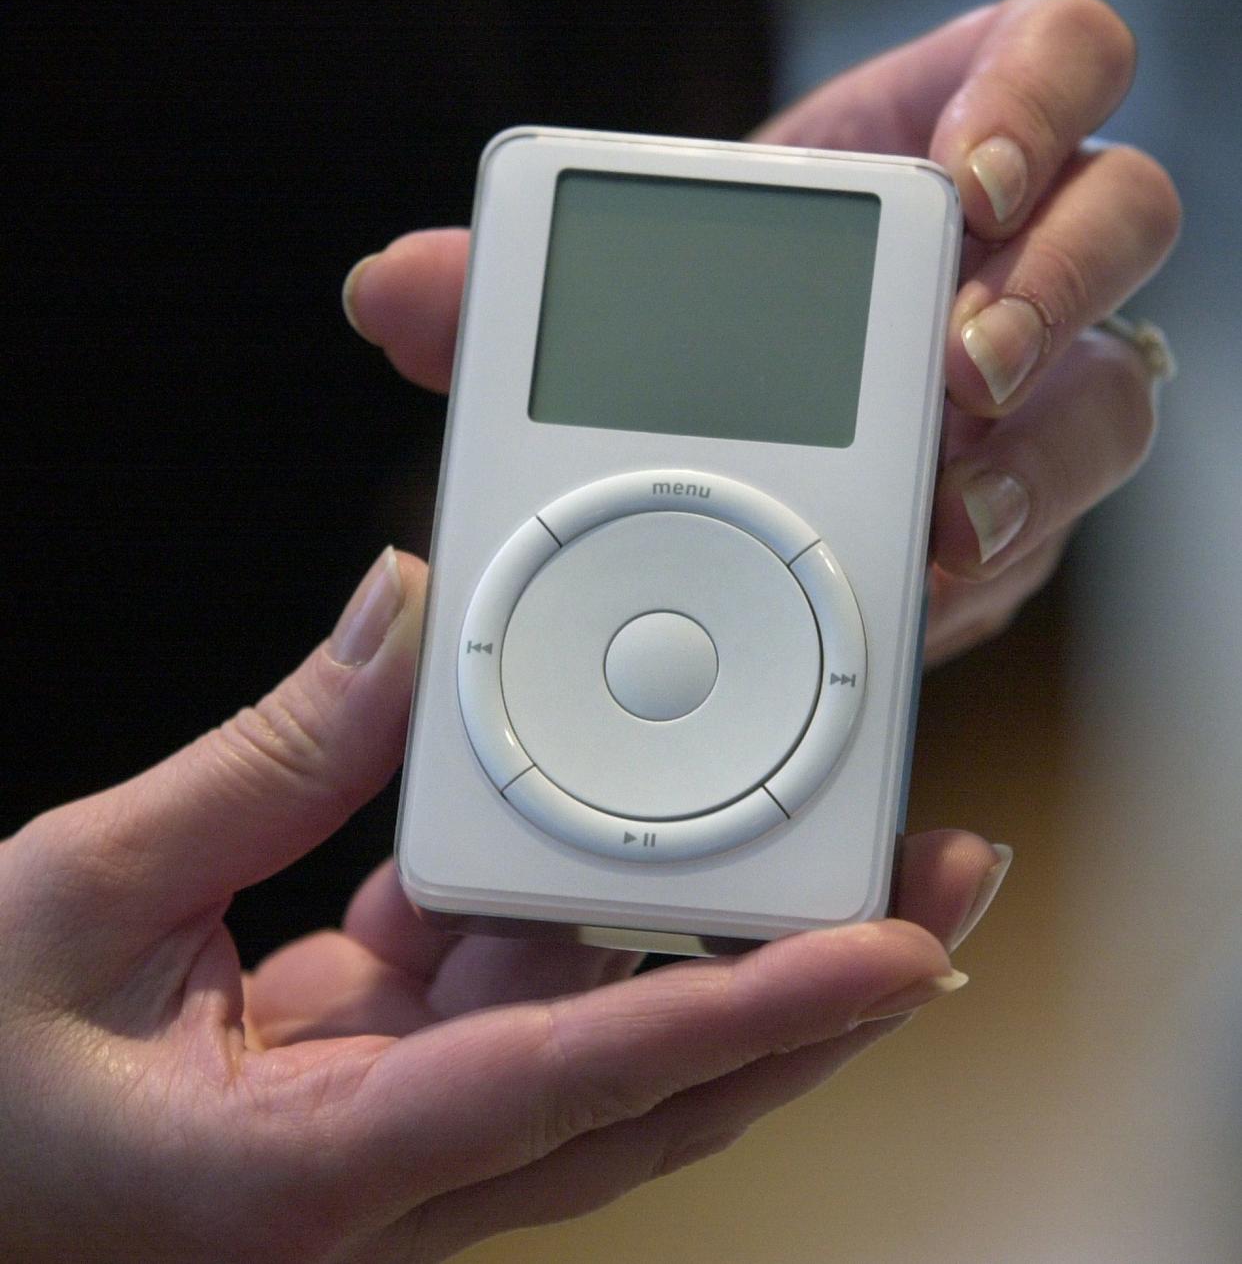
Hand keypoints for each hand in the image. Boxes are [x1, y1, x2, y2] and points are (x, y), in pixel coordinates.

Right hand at [0, 548, 1004, 1262]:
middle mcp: (393, 1165)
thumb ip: (260, 761)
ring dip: (711, 948)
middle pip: (655, 1085)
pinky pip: (518, 995)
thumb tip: (395, 624)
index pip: (583, 1081)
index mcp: (319, 1167)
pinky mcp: (383, 1080)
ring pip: (606, 1039)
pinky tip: (613, 844)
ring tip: (818, 850)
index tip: (890, 952)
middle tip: (928, 893)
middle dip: (808, 996)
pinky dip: (574, 914)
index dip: (751, 1015)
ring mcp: (399, 1127)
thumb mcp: (84, 897)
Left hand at [344, 0, 1179, 667]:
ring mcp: (1024, 402)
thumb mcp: (603, 321)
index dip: (1037, 97)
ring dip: (1039, 458)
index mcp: (909, 165)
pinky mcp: (1013, 519)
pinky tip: (911, 592)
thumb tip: (385, 293)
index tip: (966, 179)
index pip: (1045, 62)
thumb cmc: (688, 360)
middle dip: (1052, 292)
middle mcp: (995, 274)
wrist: (745, 478)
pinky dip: (980, 566)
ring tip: (947, 522)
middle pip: (1120, 225)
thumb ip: (502, 305)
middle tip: (957, 367)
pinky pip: (1044, 537)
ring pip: (1112, 398)